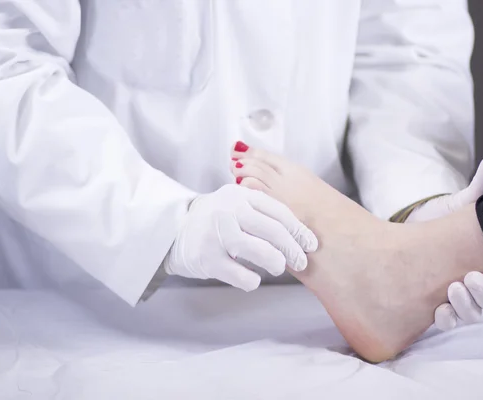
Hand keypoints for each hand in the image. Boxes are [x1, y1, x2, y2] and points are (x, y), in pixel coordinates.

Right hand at [163, 184, 317, 290]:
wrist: (171, 230)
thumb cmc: (214, 220)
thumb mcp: (235, 204)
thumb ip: (262, 212)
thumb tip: (300, 234)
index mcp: (240, 194)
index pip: (278, 210)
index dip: (299, 229)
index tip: (311, 244)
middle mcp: (228, 210)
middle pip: (273, 230)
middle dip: (293, 249)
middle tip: (301, 262)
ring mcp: (215, 234)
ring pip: (259, 251)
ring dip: (275, 262)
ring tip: (278, 267)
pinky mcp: (206, 258)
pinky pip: (241, 274)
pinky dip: (252, 279)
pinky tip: (253, 278)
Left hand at [406, 156, 482, 329]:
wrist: (410, 230)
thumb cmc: (444, 219)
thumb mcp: (462, 203)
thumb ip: (481, 188)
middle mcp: (479, 285)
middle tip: (473, 278)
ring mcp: (458, 296)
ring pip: (472, 314)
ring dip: (466, 307)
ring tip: (452, 289)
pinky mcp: (435, 302)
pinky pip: (448, 321)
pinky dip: (446, 319)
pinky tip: (438, 310)